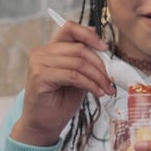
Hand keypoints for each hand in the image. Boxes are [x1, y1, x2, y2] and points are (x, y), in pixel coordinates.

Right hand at [11, 21, 114, 146]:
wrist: (45, 123)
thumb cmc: (62, 99)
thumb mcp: (79, 76)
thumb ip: (87, 62)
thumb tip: (106, 49)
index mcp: (51, 48)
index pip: (70, 28)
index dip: (89, 35)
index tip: (105, 47)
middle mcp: (41, 52)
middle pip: (79, 48)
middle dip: (101, 65)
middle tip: (112, 79)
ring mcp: (38, 63)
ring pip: (78, 63)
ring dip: (98, 77)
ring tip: (107, 89)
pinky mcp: (39, 77)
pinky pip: (73, 76)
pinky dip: (90, 84)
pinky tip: (98, 93)